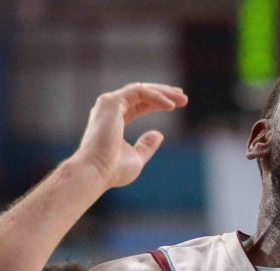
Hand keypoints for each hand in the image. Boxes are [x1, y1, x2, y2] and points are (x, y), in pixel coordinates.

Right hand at [73, 82, 187, 188]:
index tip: (176, 104)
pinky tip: (171, 105)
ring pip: (141, 89)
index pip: (138, 105)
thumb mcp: (136, 158)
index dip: (157, 102)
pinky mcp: (111, 102)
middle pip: (141, 94)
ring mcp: (108, 104)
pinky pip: (139, 92)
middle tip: (183, 97)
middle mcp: (109, 109)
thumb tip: (159, 134)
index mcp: (113, 120)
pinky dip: (156, 96)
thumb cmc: (112, 170)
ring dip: (163, 92)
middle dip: (163, 93)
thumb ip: (146, 146)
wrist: (95, 172)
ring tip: (183, 99)